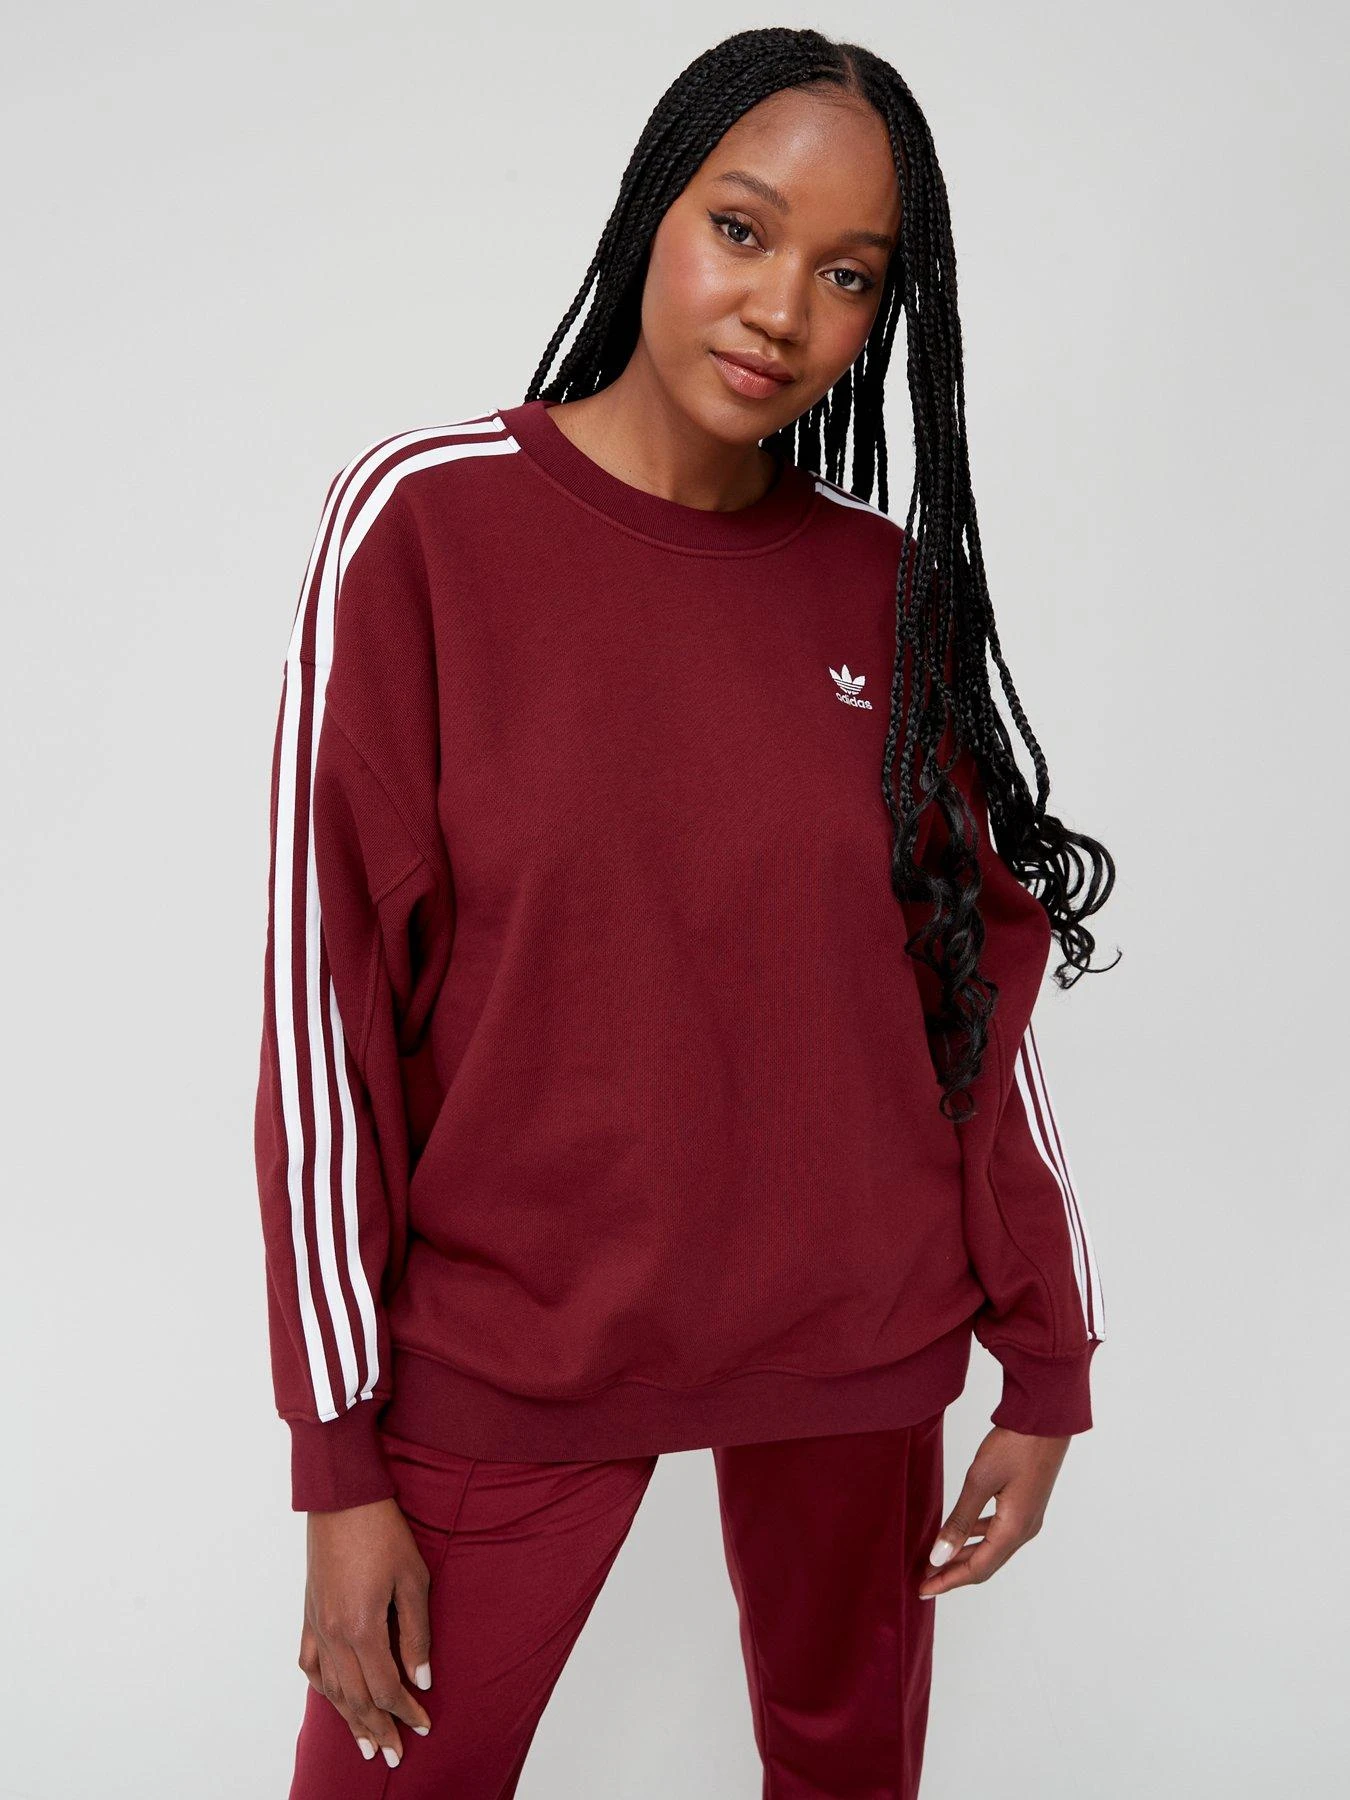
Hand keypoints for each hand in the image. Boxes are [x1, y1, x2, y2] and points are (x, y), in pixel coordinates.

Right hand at [298, 1497, 434, 1767]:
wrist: (343, 1499)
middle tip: (395, 1755)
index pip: (385, 1688)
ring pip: (331, 1687)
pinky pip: (310, 1663)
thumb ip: (417, 1633)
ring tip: (365, 1743)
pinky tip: (333, 1698)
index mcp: (363, 1628)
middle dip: (378, 1729)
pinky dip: (322, 1687)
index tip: (424, 1724)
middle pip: (356, 1698)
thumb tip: (422, 1677)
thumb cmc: (383, 1532)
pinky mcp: (308, 1613)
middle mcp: (334, 1634)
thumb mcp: (413, 1579)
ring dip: (349, 1718)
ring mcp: (316, 1625)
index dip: (406, 1711)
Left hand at [919, 1425, 1071, 1597]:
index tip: (923, 1589)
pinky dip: (977, 1538)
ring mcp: (1028, 1519)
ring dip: (965, 1557)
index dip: (948, 1581)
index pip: (976, 1569)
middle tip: (925, 1579)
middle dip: (954, 1573)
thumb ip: (959, 1521)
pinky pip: (998, 1533)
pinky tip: (962, 1533)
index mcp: (1013, 1530)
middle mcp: (1024, 1531)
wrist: (1045, 1420)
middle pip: (985, 1564)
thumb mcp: (979, 1481)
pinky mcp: (1026, 1506)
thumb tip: (939, 1556)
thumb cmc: (1014, 1446)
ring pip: (992, 1549)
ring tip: (939, 1560)